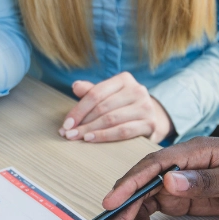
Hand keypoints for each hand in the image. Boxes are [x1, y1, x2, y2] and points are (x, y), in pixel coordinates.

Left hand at [59, 72, 173, 142]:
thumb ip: (92, 92)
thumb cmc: (123, 106)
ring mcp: (145, 107)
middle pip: (103, 107)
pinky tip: (91, 139)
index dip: (78, 109)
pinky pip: (123, 131)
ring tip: (76, 138)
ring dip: (91, 130)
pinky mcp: (150, 124)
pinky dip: (105, 136)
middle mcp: (137, 90)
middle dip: (82, 122)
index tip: (66, 123)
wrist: (152, 118)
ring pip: (112, 120)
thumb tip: (75, 86)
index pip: (96, 94)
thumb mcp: (108, 96)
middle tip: (68, 134)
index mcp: (124, 79)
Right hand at [94, 134, 218, 219]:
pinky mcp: (177, 197)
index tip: (111, 203)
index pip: (152, 166)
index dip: (129, 184)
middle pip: (139, 187)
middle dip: (120, 214)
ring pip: (140, 202)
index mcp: (191, 153)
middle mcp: (176, 166)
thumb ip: (206, 180)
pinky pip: (151, 212)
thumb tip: (169, 180)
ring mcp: (174, 182)